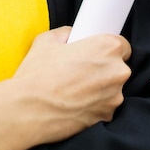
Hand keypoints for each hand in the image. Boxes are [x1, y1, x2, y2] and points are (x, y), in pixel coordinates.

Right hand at [0, 26, 131, 149]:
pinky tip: (76, 105)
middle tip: (82, 74)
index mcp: (108, 47)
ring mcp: (115, 95)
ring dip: (100, 90)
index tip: (99, 56)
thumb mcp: (47, 41)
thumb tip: (72, 35)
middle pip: (119, 68)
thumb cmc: (36, 74)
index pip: (123, 46)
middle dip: (105, 71)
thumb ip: (67, 33)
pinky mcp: (107, 115)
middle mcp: (118, 71)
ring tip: (75, 92)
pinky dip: (95, 107)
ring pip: (113, 89)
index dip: (110, 51)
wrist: (25, 110)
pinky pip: (105, 108)